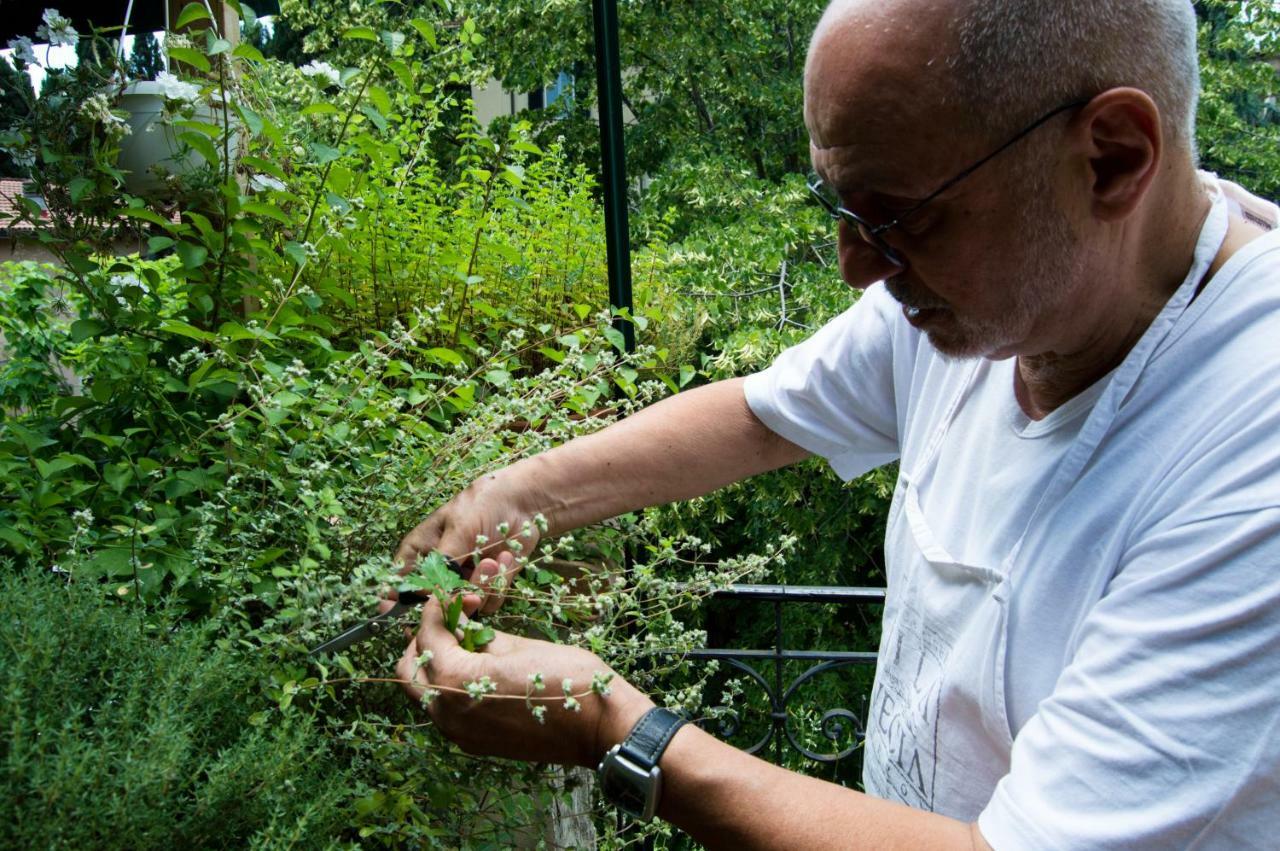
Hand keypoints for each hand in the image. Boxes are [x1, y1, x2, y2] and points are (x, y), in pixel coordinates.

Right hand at [395, 472, 543, 613]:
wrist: (520, 503)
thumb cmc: (481, 506)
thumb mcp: (457, 530)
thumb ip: (443, 563)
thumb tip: (428, 593)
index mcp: (420, 552)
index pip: (400, 584)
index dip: (399, 603)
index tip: (409, 615)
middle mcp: (439, 572)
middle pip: (431, 605)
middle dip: (451, 601)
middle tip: (469, 593)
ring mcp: (463, 582)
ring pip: (462, 607)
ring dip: (480, 587)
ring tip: (492, 560)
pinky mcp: (488, 587)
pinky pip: (488, 603)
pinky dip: (499, 584)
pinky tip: (506, 557)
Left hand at [396, 586, 653, 767]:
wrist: (599, 727)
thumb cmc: (567, 678)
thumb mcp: (520, 645)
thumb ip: (481, 637)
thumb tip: (462, 626)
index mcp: (455, 682)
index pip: (428, 638)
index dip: (438, 610)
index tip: (454, 596)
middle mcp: (447, 713)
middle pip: (410, 672)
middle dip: (425, 639)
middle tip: (452, 621)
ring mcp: (460, 733)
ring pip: (425, 694)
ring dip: (436, 665)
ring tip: (466, 645)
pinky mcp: (474, 743)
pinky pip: (446, 711)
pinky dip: (450, 688)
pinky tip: (478, 671)